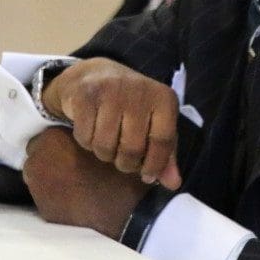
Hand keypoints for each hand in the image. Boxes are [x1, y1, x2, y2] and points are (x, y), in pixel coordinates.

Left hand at [23, 127, 147, 236]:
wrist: (120, 208)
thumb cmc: (114, 169)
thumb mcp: (99, 139)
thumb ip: (81, 134)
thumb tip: (76, 136)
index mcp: (51, 138)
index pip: (43, 137)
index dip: (57, 144)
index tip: (70, 150)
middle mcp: (37, 161)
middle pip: (37, 158)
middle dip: (49, 160)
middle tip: (71, 167)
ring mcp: (36, 187)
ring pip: (38, 179)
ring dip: (50, 179)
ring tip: (74, 184)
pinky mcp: (42, 210)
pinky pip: (45, 199)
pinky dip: (54, 198)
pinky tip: (73, 199)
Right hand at [43, 57, 181, 188]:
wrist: (94, 75)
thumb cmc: (131, 105)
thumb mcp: (154, 124)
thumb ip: (165, 153)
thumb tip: (174, 184)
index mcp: (163, 98)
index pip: (163, 141)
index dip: (155, 164)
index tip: (146, 175)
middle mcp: (140, 90)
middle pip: (133, 148)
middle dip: (125, 162)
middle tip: (121, 156)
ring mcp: (112, 90)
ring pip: (106, 146)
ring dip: (103, 153)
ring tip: (107, 141)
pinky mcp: (85, 95)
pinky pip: (85, 138)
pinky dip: (86, 142)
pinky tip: (91, 130)